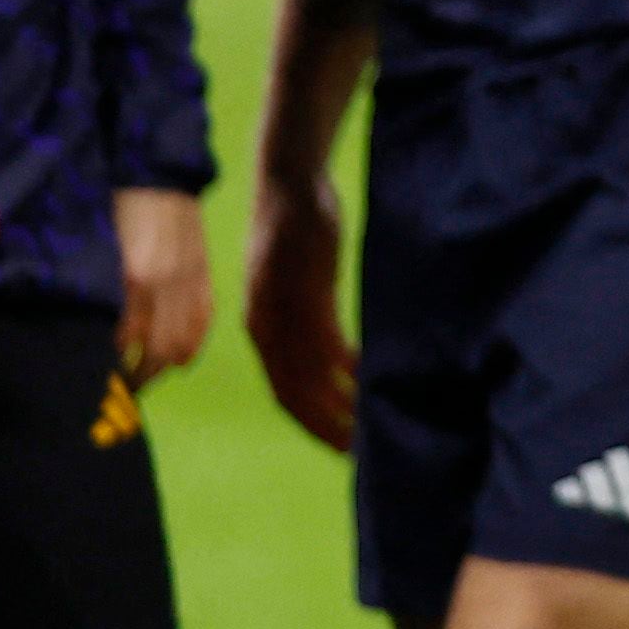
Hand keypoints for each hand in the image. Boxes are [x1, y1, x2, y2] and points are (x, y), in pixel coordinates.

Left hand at [112, 187, 209, 379]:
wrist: (157, 170)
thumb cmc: (115, 207)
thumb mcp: (98, 249)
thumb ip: (98, 291)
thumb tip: (93, 334)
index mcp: (133, 276)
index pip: (123, 342)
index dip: (109, 365)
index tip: (95, 377)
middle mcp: (165, 284)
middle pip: (156, 354)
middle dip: (136, 378)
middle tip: (117, 387)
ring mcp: (190, 280)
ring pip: (183, 346)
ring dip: (162, 368)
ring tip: (142, 375)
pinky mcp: (204, 275)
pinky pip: (202, 324)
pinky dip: (189, 346)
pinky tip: (173, 355)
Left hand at [244, 173, 357, 450]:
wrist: (287, 179)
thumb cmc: (294, 232)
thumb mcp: (292, 283)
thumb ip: (305, 319)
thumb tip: (329, 360)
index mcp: (262, 329)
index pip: (284, 393)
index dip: (311, 424)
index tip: (340, 445)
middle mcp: (265, 326)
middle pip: (293, 393)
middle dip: (324, 425)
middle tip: (356, 449)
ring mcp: (283, 307)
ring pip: (308, 373)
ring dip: (337, 402)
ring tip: (366, 421)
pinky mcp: (304, 286)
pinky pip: (323, 338)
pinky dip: (343, 363)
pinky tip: (363, 372)